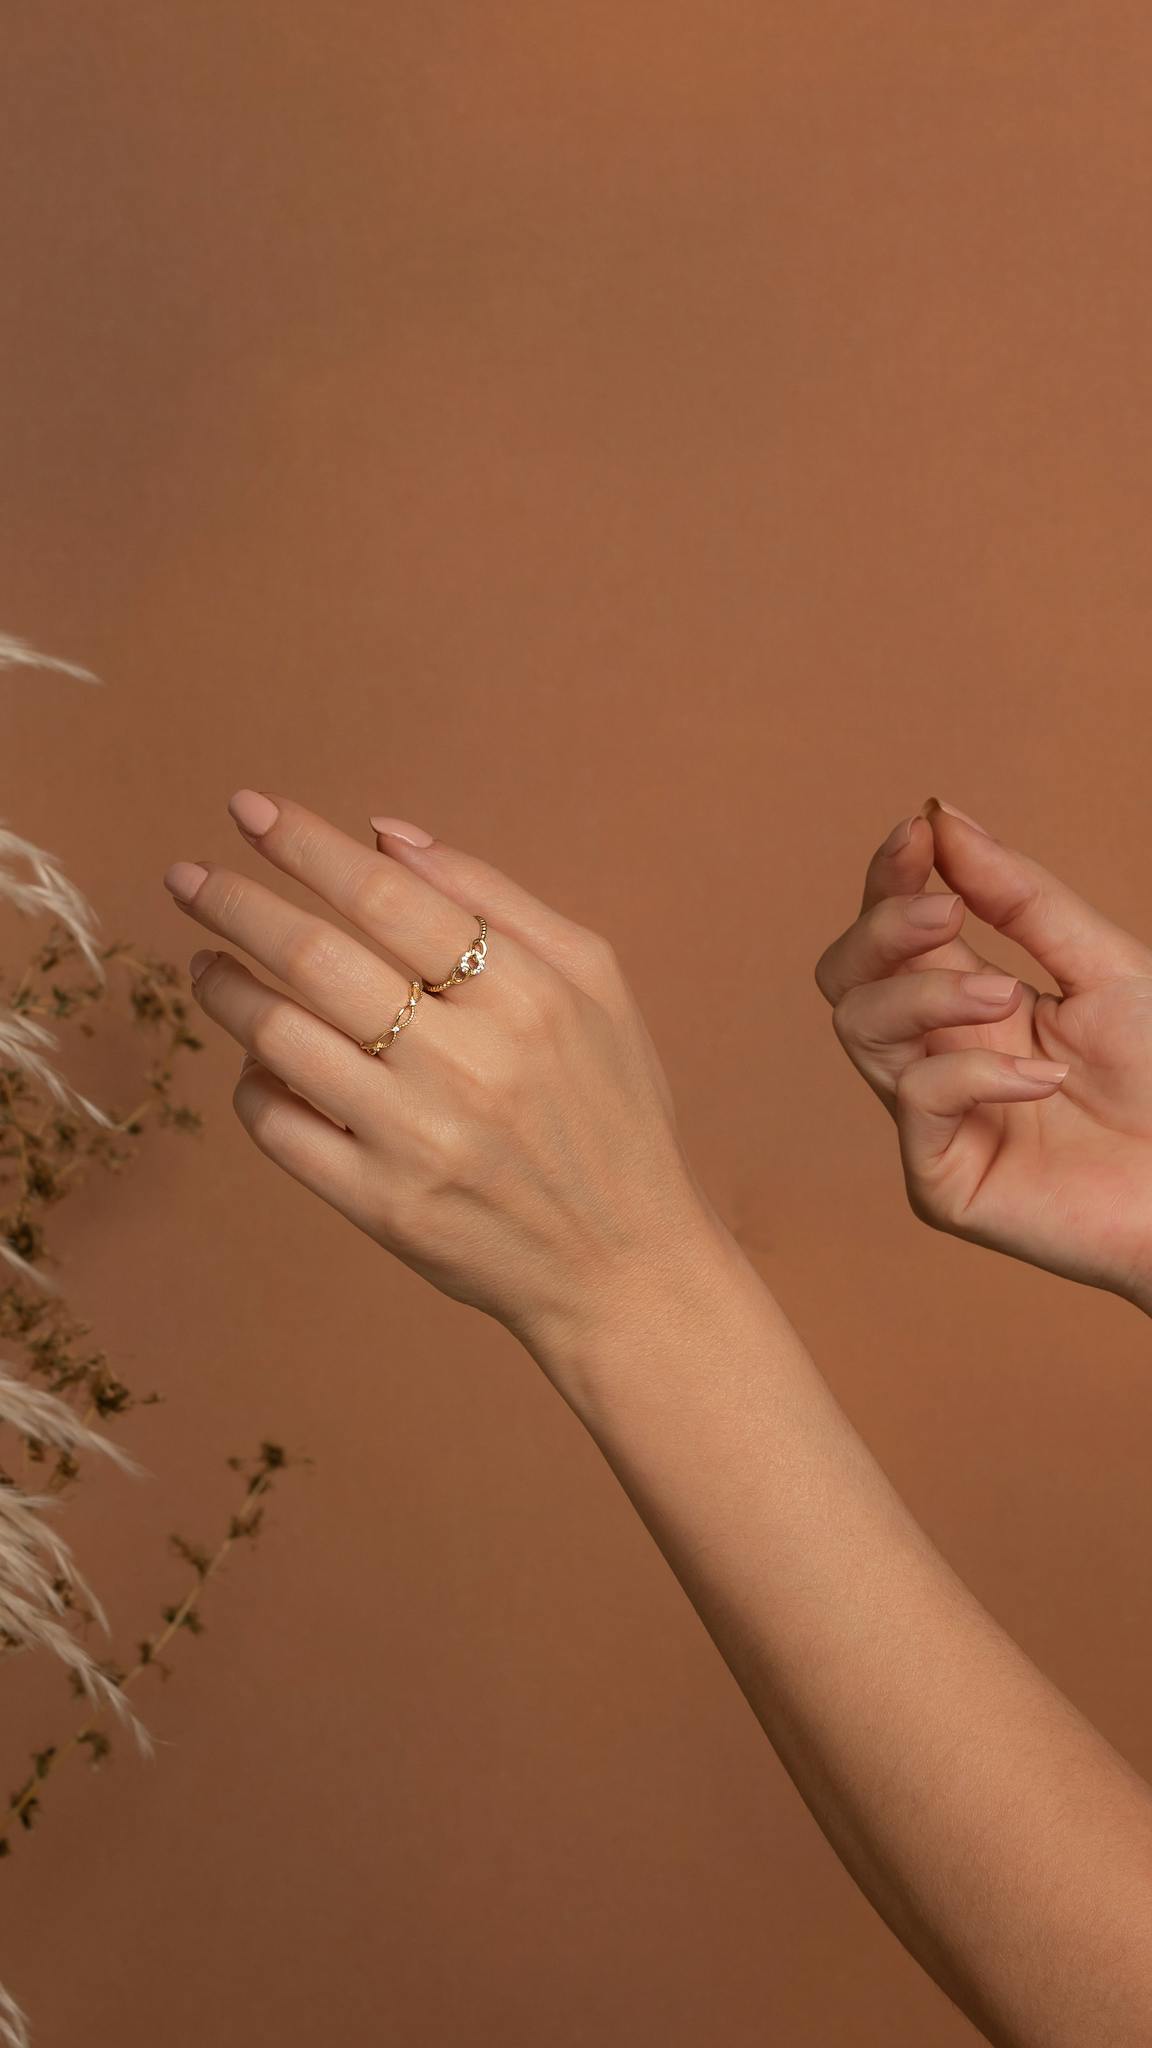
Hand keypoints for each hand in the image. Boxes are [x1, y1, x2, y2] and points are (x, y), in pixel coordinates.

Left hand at [163, 793, 714, 1355]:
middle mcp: (470, 1065)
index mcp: (528, 996)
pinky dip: (253, 1083)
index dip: (305, 846)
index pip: (388, 896)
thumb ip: (495, 897)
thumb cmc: (610, 1110)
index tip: (245, 809)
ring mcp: (419, 1141)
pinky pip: (279, 1127)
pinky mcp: (383, 1208)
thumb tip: (383, 836)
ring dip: (225, 989)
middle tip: (186, 878)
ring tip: (207, 964)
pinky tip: (260, 1059)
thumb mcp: (593, 983)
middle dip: (235, 904)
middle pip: (316, 958)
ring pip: (280, 1039)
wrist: (626, 1268)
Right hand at [814, 798, 1151, 1311]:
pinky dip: (973, 1072)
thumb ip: (1020, 898)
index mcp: (966, 1002)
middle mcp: (934, 1054)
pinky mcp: (941, 1179)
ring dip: (927, 994)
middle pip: (846, 975)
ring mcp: (931, 1119)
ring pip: (861, 1028)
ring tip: (1006, 996)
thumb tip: (945, 817)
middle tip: (946, 913)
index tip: (916, 831)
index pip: (891, 932)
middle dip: (882, 929)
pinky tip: (1043, 1078)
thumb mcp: (1100, 966)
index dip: (891, 877)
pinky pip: (916, 1100)